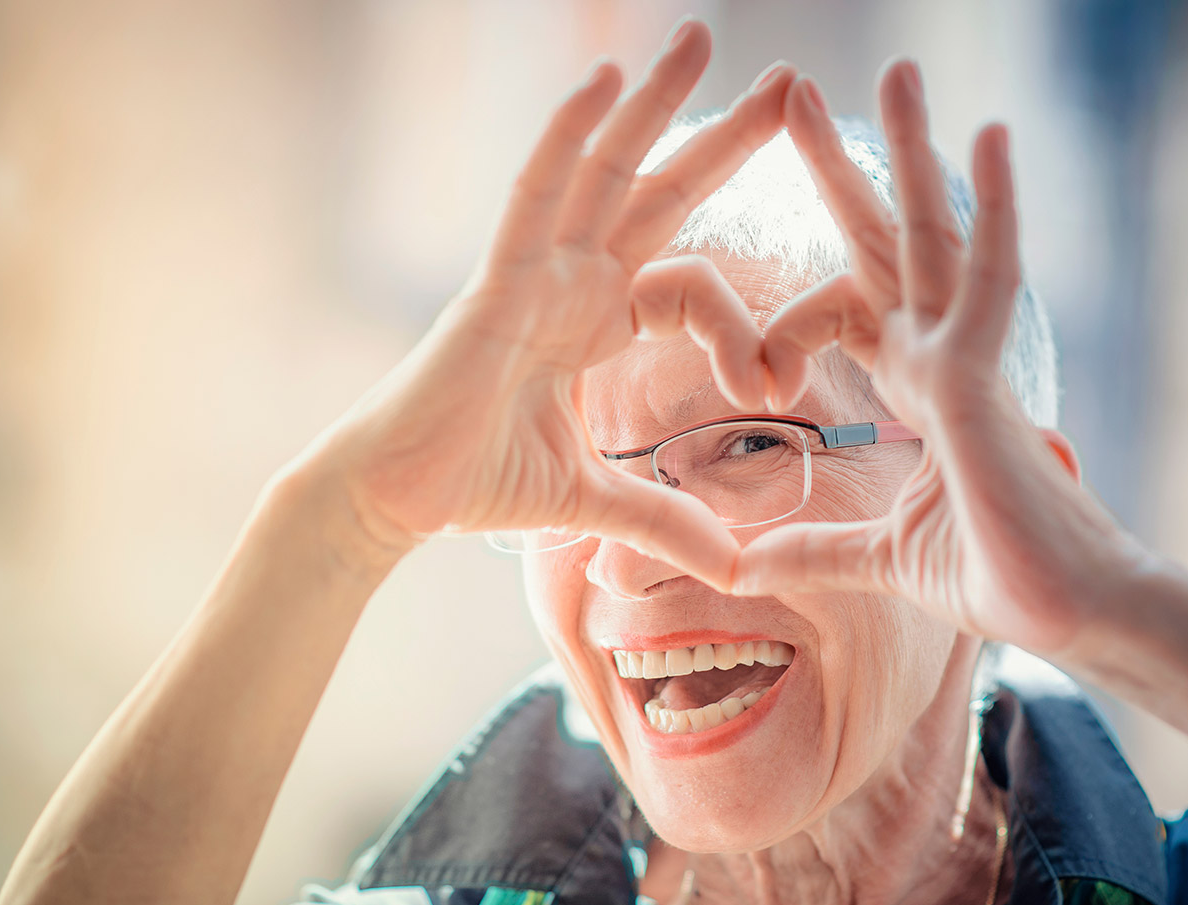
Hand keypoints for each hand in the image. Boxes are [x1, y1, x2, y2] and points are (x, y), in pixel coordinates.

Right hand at [302, 20, 795, 589]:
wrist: (398, 500)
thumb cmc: (478, 484)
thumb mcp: (596, 499)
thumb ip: (667, 521)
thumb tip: (740, 568)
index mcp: (596, 322)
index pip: (691, 284)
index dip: (744, 324)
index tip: (778, 383)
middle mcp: (570, 282)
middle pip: (660, 191)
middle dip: (724, 139)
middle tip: (790, 83)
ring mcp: (532, 273)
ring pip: (602, 171)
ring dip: (653, 103)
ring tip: (702, 38)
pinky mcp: (493, 283)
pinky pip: (533, 197)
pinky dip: (565, 138)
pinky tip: (603, 81)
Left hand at [733, 62, 1144, 656]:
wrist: (1069, 615)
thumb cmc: (996, 576)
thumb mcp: (877, 556)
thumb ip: (812, 547)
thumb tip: (739, 568)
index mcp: (918, 387)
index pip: (847, 306)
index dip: (788, 318)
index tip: (751, 371)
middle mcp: (942, 357)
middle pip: (883, 243)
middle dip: (840, 170)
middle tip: (794, 95)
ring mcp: (966, 361)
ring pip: (935, 236)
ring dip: (913, 153)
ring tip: (898, 72)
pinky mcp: (987, 381)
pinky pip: (989, 280)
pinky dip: (992, 210)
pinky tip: (990, 134)